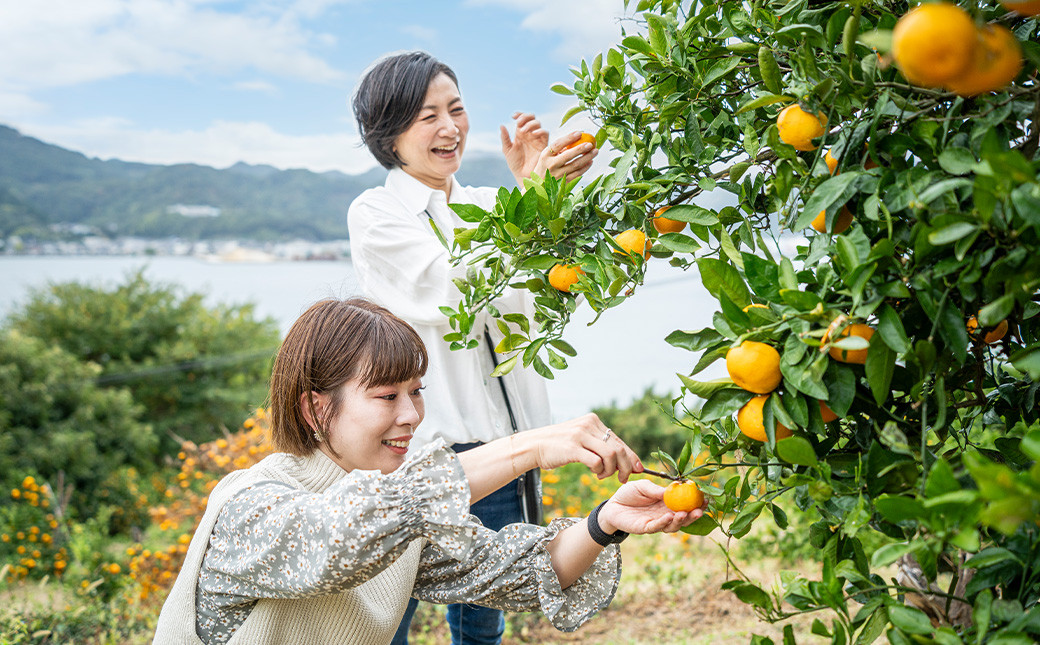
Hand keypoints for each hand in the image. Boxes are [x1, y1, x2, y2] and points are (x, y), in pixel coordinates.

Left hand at [500, 112, 548, 183]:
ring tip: (523, 131)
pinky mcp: (544, 144)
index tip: (513, 116)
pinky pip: (545, 133)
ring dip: (531, 124)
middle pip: (531, 118)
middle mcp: (529, 134)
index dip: (519, 114)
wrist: (523, 175)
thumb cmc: (515, 164)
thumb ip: (505, 138)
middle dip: (526, 117)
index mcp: (520, 133)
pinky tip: (533, 135)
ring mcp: (537, 138)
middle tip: (519, 123)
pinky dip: (540, 131)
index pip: (522, 119)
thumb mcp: (507, 150)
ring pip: (538, 124)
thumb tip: (501, 125)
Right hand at [520, 413, 641, 482]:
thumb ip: (599, 445)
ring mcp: (580, 436)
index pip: (619, 440)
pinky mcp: (573, 448)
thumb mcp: (581, 439)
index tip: (638, 469)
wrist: (534, 445)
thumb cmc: (560, 446)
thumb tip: (623, 459)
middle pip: (618, 448)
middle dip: (626, 467)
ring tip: (602, 476)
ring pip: (610, 455)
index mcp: (593, 421)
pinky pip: (596, 462)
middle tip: (622, 478)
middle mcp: (589, 425)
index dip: (631, 456)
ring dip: (611, 470)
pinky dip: (599, 470)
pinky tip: (594, 473)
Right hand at [532, 131, 597, 181]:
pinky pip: (577, 174)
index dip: (569, 138)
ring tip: (595, 151)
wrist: (539, 185)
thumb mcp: (547, 156)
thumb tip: (578, 139)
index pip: (557, 144)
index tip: (579, 133)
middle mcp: (551, 165)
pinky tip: (590, 162)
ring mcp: (558, 175)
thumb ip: (559, 149)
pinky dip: (585, 167)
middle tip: (591, 144)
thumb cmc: (546, 166)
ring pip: (575, 165)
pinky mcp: (564, 182)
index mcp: (545, 155)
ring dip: (587, 158)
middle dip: (581, 149)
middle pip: (568, 155)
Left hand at [596, 479, 705, 534]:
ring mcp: (657, 522)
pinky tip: (669, 517)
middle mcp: (665, 514)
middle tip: (701, 510)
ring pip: (673, 525)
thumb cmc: (629, 494)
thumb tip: (672, 490)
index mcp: (667, 502)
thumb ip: (656, 489)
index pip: (685, 503)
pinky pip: (657, 527)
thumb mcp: (643, 486)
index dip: (696, 502)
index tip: (706, 498)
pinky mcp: (646, 528)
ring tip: (686, 513)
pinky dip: (664, 522)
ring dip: (681, 520)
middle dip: (693, 515)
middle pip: (683, 517)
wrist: (612, 505)